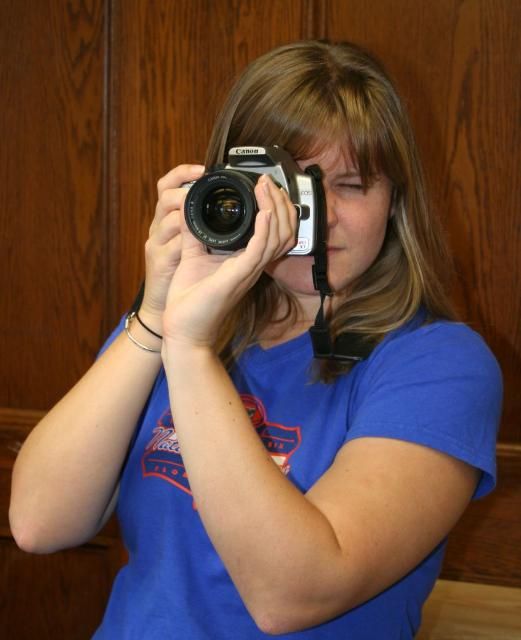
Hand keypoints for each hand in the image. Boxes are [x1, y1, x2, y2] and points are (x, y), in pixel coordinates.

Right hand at [139, 164, 205, 325]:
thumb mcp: (193, 251)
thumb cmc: (184, 285)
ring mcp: (156, 245)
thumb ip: (200, 230)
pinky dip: (186, 234)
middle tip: (202, 179)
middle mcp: (159, 230)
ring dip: (184, 206)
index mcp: (169, 225)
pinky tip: (198, 231)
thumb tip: (224, 211)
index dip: (183, 173)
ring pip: (166, 215)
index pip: (169, 187)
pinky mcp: (158, 263)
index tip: (203, 168)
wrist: (174, 321)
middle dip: (183, 184)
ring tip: (201, 202)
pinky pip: (171, 243)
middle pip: (163, 194)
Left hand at [161, 175, 298, 350]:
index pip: (275, 231)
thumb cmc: (190, 300)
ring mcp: (249, 271)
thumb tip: (188, 206)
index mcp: (246, 260)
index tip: (264, 185)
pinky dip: (265, 229)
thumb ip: (193, 232)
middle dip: (281, 203)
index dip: (276, 208)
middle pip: (284, 231)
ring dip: (275, 209)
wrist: (183, 328)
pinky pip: (260, 250)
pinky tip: (265, 212)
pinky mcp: (239, 276)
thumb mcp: (192, 255)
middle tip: (268, 182)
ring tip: (266, 188)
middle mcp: (253, 265)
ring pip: (278, 237)